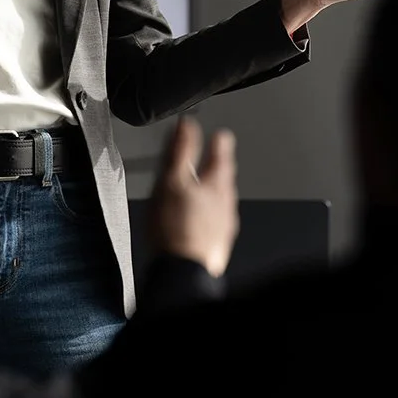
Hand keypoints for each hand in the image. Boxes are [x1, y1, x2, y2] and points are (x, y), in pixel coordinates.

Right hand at [149, 118, 238, 277]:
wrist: (182, 273)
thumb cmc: (175, 229)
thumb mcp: (171, 181)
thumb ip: (180, 151)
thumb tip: (187, 125)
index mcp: (217, 182)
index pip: (222, 151)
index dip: (218, 139)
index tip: (218, 134)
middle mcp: (226, 202)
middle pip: (223, 177)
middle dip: (215, 166)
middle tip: (209, 159)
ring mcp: (224, 224)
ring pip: (220, 200)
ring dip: (210, 192)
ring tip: (197, 190)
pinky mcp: (217, 244)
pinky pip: (214, 222)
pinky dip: (206, 215)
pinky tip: (195, 222)